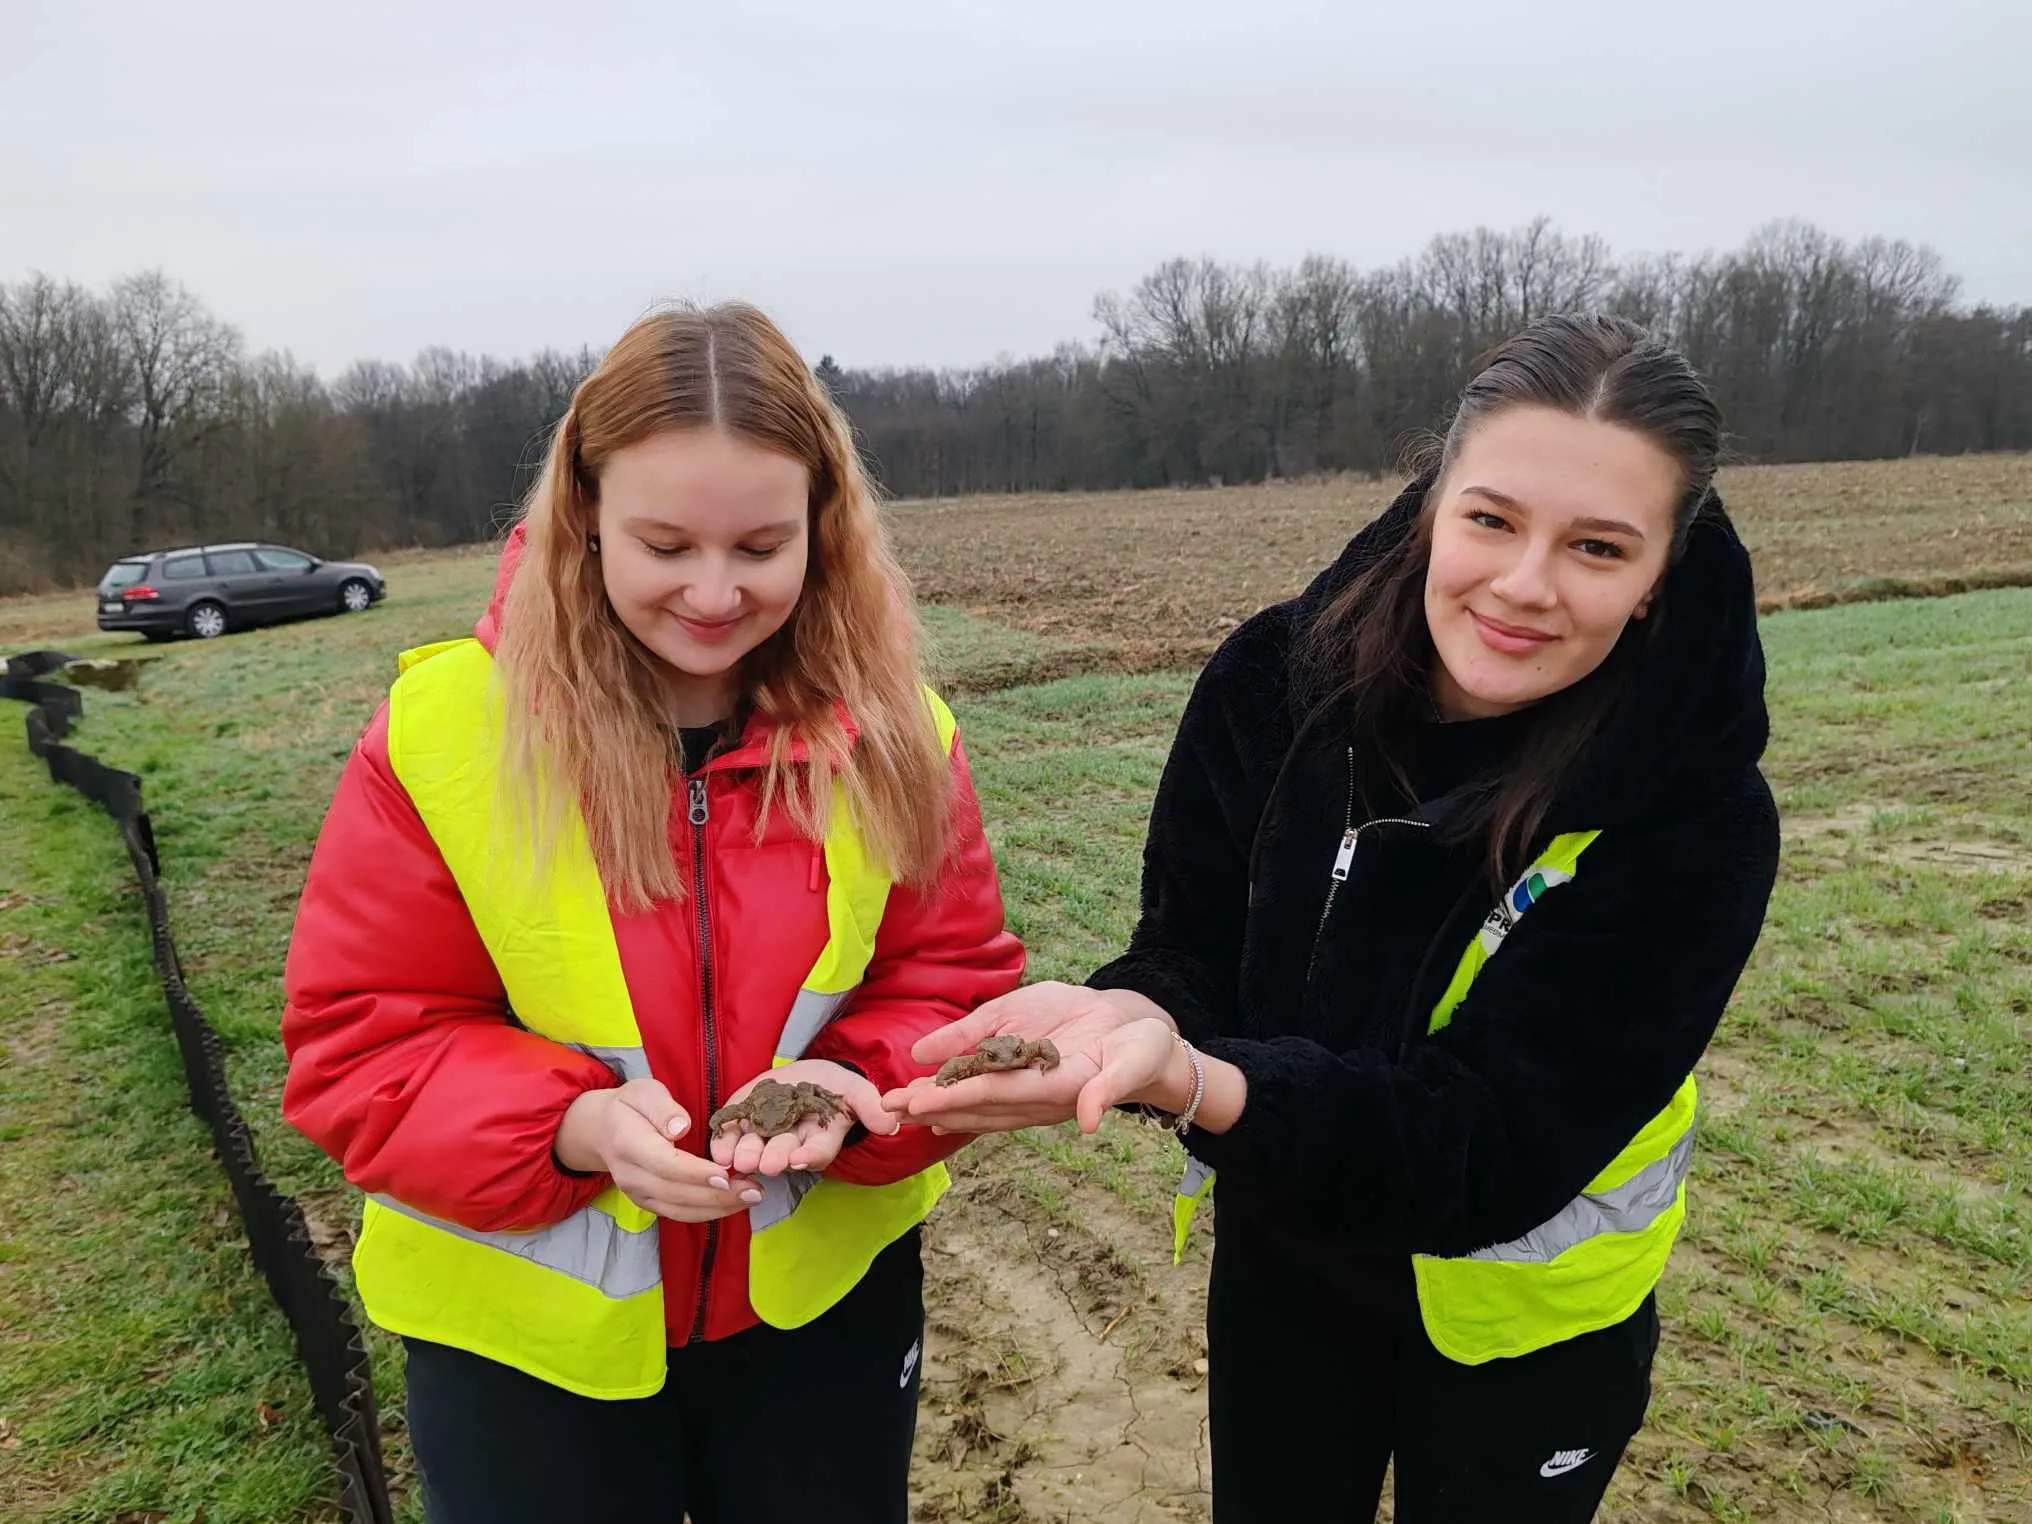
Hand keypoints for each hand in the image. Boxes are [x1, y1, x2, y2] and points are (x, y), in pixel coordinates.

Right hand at [555, 1078, 756, 1223]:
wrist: (603, 1131)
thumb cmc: (631, 1106)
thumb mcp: (643, 1092)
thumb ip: (662, 1107)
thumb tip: (681, 1127)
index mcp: (628, 1145)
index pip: (665, 1164)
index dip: (696, 1173)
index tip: (726, 1174)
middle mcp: (631, 1176)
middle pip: (677, 1193)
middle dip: (718, 1195)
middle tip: (754, 1190)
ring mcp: (638, 1195)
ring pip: (681, 1209)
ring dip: (719, 1207)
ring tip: (752, 1197)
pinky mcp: (648, 1204)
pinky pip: (680, 1214)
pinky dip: (709, 1212)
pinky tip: (734, 1203)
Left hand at [707, 1059, 899, 1177]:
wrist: (805, 1073)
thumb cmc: (833, 1086)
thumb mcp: (855, 1090)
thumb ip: (869, 1105)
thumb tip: (892, 1124)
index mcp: (820, 1139)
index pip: (818, 1151)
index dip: (810, 1155)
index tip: (802, 1158)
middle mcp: (791, 1144)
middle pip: (784, 1155)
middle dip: (775, 1158)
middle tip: (768, 1163)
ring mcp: (764, 1135)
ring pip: (756, 1150)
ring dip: (748, 1155)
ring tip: (741, 1159)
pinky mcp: (742, 1122)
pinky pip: (731, 1137)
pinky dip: (724, 1144)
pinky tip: (720, 1149)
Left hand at [881, 981, 1175, 1134]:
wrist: (1144, 1045)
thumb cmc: (1140, 1050)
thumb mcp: (1133, 1062)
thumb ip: (1109, 1090)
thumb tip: (1090, 1121)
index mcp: (1057, 1090)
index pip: (997, 1096)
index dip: (958, 1099)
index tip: (920, 1102)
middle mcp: (1036, 1099)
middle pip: (974, 1106)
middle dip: (930, 1106)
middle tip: (886, 1107)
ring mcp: (1030, 1094)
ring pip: (974, 1105)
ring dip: (934, 1105)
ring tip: (894, 1108)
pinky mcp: (1028, 1081)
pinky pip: (984, 1095)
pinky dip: (955, 1101)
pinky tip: (929, 1108)